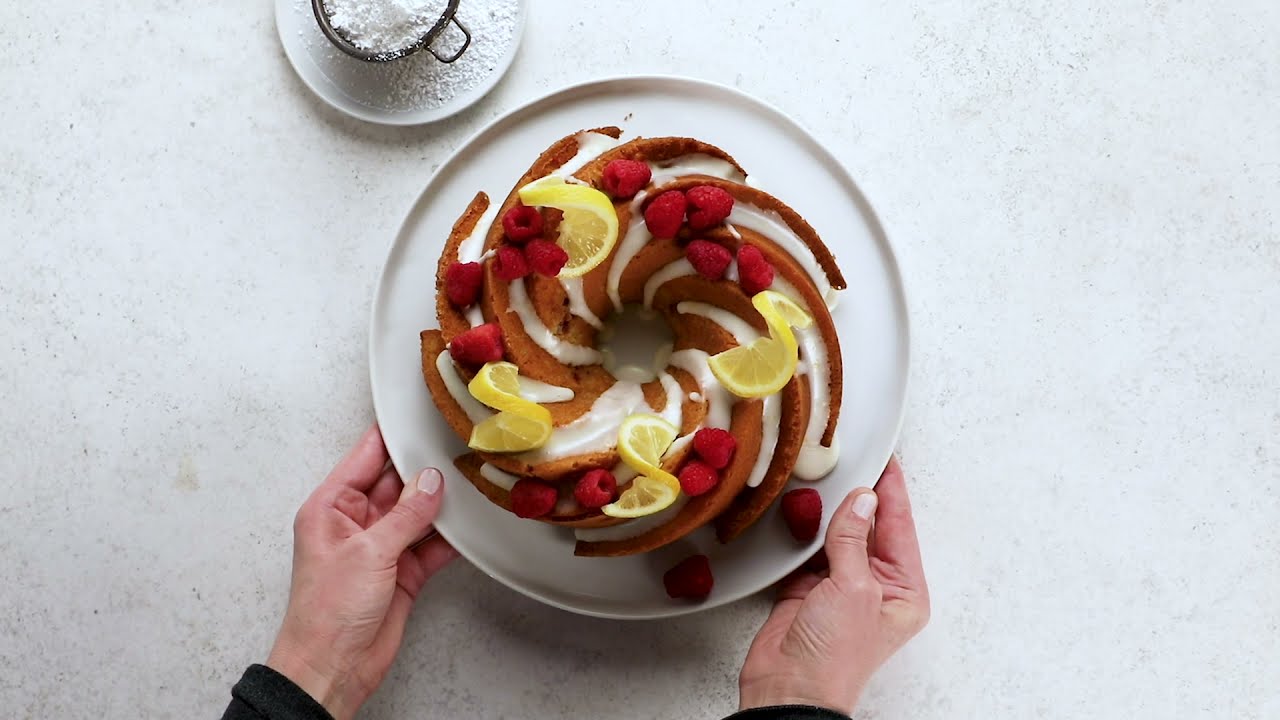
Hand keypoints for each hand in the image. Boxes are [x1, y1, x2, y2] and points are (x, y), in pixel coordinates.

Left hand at [266, 426, 457, 719]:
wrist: (334, 667)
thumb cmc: (324, 614)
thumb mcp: (368, 553)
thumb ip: (405, 515)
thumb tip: (430, 483)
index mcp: (331, 508)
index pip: (365, 458)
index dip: (391, 437)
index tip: (417, 418)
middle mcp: (355, 523)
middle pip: (396, 483)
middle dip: (424, 472)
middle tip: (454, 454)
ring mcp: (381, 547)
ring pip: (418, 512)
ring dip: (440, 505)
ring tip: (467, 487)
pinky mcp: (402, 572)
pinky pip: (431, 544)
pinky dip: (450, 537)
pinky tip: (467, 527)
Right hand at [739, 457, 928, 714]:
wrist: (789, 690)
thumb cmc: (834, 657)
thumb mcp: (854, 589)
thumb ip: (853, 539)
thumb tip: (862, 499)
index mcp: (904, 590)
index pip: (899, 528)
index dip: (892, 492)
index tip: (886, 460)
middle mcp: (875, 586)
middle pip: (869, 528)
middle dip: (859, 497)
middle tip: (853, 461)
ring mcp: (840, 586)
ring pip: (837, 535)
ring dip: (828, 513)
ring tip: (824, 480)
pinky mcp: (807, 589)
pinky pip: (808, 548)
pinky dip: (803, 530)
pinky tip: (800, 509)